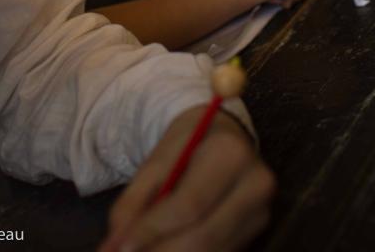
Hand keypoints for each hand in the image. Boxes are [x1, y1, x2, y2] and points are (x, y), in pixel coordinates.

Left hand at [99, 108, 274, 251]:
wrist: (224, 135)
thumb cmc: (189, 143)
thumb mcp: (157, 160)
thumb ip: (134, 201)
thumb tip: (113, 245)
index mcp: (231, 153)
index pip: (189, 205)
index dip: (153, 230)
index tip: (121, 247)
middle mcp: (255, 184)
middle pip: (203, 237)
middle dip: (160, 251)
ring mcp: (261, 212)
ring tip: (141, 251)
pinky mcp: (258, 231)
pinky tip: (165, 248)